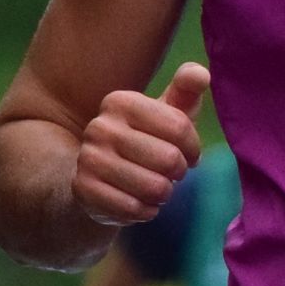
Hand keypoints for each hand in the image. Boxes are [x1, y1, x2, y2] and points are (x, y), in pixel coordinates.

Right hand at [74, 63, 208, 226]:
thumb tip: (201, 74)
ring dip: (163, 193)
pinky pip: (135, 209)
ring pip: (155, 187)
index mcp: (121, 102)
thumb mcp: (168, 113)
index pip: (180, 126)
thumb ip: (187, 90)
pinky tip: (140, 202)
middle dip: (179, 172)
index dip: (193, 147)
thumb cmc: (147, 140)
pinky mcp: (83, 190)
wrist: (100, 176)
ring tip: (155, 187)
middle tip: (170, 173)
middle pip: (169, 159)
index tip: (189, 153)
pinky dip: (146, 211)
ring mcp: (88, 159)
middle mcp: (99, 126)